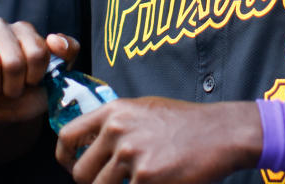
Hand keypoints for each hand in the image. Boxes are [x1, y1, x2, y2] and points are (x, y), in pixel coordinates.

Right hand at [0, 18, 79, 126]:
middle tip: (10, 90)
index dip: (36, 76)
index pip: (39, 51)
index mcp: (23, 29)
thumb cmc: (22, 93)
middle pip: (15, 60)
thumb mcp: (52, 77)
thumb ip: (67, 53)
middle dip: (15, 86)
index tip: (30, 82)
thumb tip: (55, 40)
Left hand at [56, 97, 261, 183]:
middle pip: (80, 173)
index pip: (67, 136)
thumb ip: (115, 123)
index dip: (64, 158)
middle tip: (113, 182)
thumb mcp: (144, 109)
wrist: (220, 133)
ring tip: (136, 181)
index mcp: (114, 111)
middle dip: (93, 183)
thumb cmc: (184, 123)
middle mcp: (117, 130)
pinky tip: (155, 182)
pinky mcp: (146, 178)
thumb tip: (89, 144)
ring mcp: (131, 155)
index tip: (72, 167)